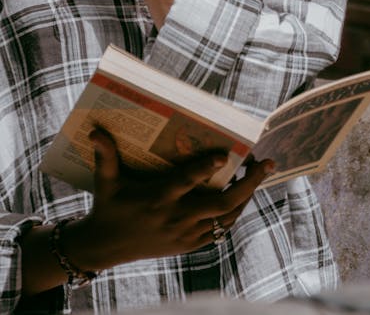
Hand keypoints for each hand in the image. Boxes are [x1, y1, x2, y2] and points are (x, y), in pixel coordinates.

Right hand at [63, 129, 272, 269]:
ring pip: (226, 218)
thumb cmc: (109, 206)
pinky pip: (221, 230)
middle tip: (265, 162)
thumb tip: (95, 130)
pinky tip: (243, 196)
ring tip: (258, 173)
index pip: (187, 182)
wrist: (108, 247)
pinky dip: (235, 214)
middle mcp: (176, 218)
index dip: (206, 168)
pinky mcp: (190, 244)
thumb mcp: (106, 181)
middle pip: (221, 203)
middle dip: (248, 184)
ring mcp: (186, 234)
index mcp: (159, 198)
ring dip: (246, 195)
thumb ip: (106, 156)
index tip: (226, 153)